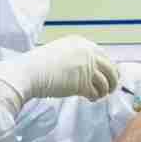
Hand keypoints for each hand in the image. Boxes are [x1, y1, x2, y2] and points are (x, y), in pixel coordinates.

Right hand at [0, 36, 120, 103]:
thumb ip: (76, 57)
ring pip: (106, 82)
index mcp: (81, 42)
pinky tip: (89, 99)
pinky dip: (95, 96)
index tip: (108, 75)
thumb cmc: (39, 65)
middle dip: (112, 80)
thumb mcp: (60, 53)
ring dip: (104, 91)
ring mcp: (86, 66)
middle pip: (110, 68)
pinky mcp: (83, 82)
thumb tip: (90, 71)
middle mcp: (87, 52)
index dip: (108, 67)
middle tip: (109, 89)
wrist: (28, 72)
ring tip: (97, 96)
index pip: (103, 55)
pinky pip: (96, 92)